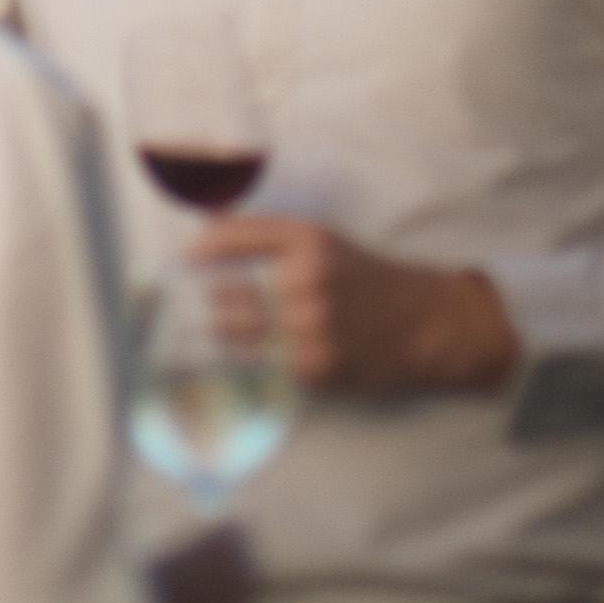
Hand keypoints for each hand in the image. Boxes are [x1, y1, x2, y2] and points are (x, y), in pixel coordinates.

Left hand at [190, 215, 519, 394]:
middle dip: (201, 300)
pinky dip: (246, 363)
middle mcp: (306, 279)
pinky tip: (238, 361)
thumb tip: (204, 236)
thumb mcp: (325, 242)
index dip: (199, 251)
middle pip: (223, 291)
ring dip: (215, 335)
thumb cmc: (366, 279)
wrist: (423, 323)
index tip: (183, 262)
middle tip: (180, 307)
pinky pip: (261, 365)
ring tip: (197, 337)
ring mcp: (309, 326)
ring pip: (234, 334)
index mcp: (307, 240)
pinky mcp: (314, 367)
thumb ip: (269, 238)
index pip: (230, 238)